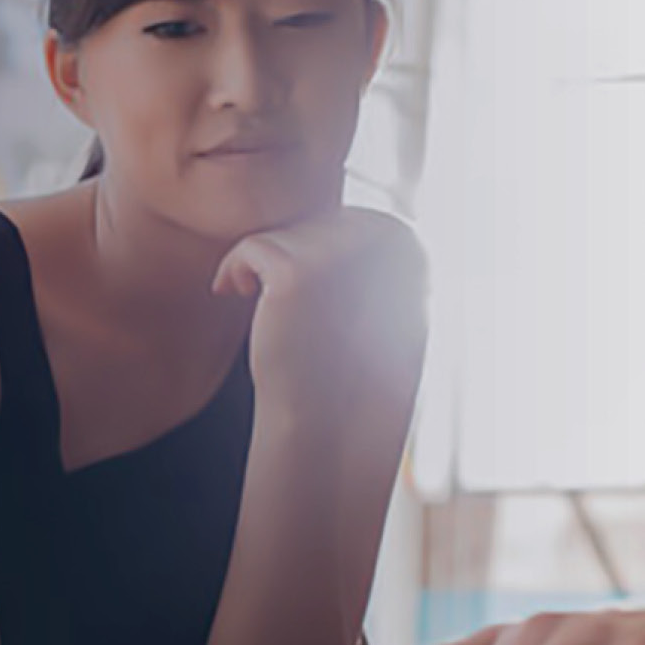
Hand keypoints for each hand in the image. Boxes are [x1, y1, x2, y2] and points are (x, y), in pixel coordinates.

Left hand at [210, 206, 426, 422]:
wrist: (329, 424)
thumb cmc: (353, 367)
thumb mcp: (379, 300)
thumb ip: (372, 256)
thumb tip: (347, 221)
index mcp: (410, 246)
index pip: (348, 222)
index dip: (316, 249)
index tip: (303, 286)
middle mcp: (378, 242)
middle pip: (315, 224)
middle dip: (290, 258)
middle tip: (279, 304)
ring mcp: (337, 253)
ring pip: (282, 236)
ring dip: (264, 268)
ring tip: (265, 307)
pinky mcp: (294, 271)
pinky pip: (251, 247)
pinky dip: (233, 267)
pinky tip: (233, 293)